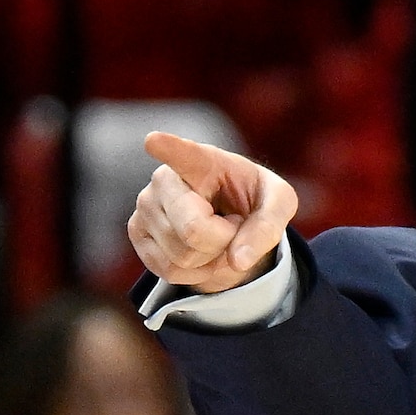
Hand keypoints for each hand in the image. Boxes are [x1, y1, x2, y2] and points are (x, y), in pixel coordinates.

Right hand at [128, 127, 296, 294]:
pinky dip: (194, 273)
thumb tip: (238, 259)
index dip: (168, 148)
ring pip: (182, 256)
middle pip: (193, 230)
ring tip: (216, 237)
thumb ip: (268, 226)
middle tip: (232, 226)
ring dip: (210, 259)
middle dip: (223, 242)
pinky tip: (200, 253)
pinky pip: (168, 270)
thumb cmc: (253, 200)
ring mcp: (146, 205)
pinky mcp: (137, 231)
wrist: (230, 218)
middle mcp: (165, 178)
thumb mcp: (278, 205)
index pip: (183, 154)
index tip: (153, 141)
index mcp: (204, 160)